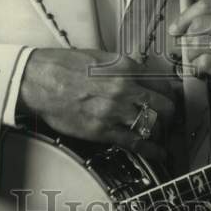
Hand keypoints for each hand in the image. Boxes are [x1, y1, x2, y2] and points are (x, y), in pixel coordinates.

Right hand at [18, 49, 175, 163]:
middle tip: (170, 118)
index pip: (163, 83)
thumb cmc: (64, 66)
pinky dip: (151, 150)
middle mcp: (124, 88)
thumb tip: (142, 76)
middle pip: (164, 106)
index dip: (170, 93)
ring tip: (161, 134)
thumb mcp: (101, 57)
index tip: (171, 98)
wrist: (39, 80)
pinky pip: (135, 142)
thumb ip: (125, 67)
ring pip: (153, 125)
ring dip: (160, 131)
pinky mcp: (102, 130)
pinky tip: (158, 153)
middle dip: (170, 114)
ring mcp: (114, 111)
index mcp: (125, 67)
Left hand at [168, 0, 210, 114]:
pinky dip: (197, 65)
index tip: (174, 28)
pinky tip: (201, 68)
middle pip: (202, 24)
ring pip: (201, 43)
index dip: (185, 16)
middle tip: (186, 45)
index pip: (208, 5)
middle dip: (187, 36)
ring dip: (191, 52)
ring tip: (195, 57)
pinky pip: (206, 62)